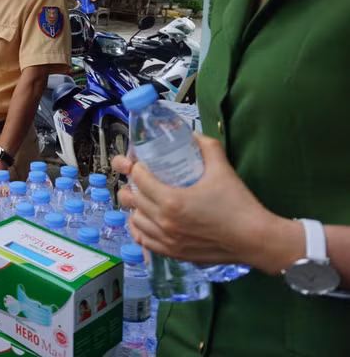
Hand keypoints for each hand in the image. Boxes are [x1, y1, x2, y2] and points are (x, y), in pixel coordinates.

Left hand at [112, 134, 302, 273]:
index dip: (138, 168)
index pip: (139, 179)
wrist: (256, 240)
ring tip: (147, 199)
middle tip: (144, 180)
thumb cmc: (239, 204)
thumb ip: (206, 147)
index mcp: (171, 200)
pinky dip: (142, 228)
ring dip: (137, 207)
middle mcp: (163, 222)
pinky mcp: (172, 254)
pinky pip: (144, 240)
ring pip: (135, 220)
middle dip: (134, 186)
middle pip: (133, 199)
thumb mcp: (222, 169)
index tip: (144, 164)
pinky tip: (149, 221)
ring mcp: (166, 240)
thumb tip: (193, 135)